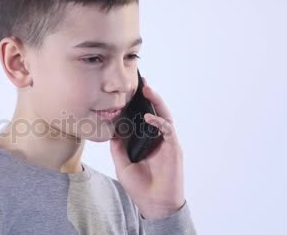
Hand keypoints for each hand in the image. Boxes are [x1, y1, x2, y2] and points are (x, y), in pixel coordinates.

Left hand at [110, 77, 185, 219]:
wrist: (154, 204)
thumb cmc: (140, 186)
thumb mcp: (122, 163)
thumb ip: (118, 147)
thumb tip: (112, 131)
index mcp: (147, 141)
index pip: (144, 118)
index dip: (138, 105)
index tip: (130, 92)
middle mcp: (158, 139)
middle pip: (156, 112)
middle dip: (150, 97)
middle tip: (142, 82)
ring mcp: (167, 143)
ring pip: (164, 116)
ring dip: (157, 102)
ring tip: (148, 89)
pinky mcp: (173, 149)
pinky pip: (168, 130)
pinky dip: (159, 121)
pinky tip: (150, 116)